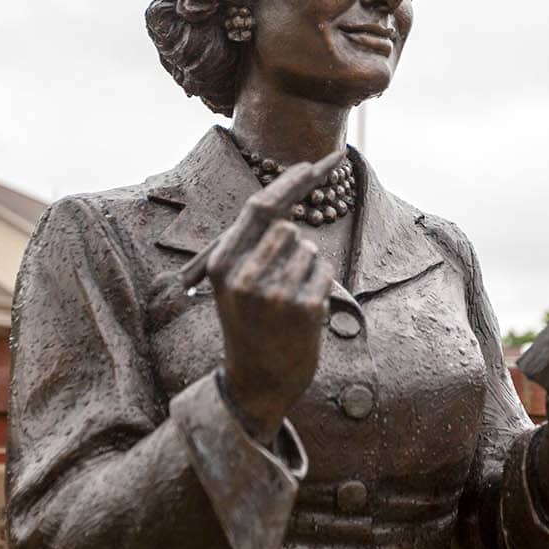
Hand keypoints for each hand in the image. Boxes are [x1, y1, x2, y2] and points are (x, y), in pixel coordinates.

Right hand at [208, 180, 334, 442]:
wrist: (258, 383)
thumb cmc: (250, 327)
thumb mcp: (234, 286)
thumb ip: (251, 247)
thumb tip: (285, 207)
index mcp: (223, 265)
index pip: (259, 208)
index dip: (288, 183)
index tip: (312, 165)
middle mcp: (245, 276)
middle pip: (288, 227)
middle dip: (294, 245)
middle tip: (284, 278)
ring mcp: (275, 293)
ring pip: (310, 248)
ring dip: (308, 268)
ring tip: (290, 301)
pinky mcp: (304, 308)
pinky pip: (325, 270)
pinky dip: (321, 285)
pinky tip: (305, 311)